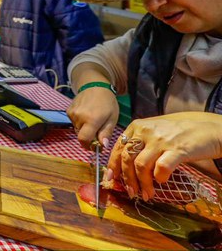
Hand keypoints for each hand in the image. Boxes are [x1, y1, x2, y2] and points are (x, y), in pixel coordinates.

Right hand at [67, 86, 118, 149]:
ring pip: (77, 129)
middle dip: (89, 136)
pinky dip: (79, 122)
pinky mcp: (68, 111)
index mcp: (92, 120)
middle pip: (81, 135)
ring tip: (92, 119)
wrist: (95, 86)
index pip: (83, 140)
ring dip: (84, 128)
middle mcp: (79, 117)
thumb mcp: (112, 119)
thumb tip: (102, 146)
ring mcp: (72, 113)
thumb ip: (106, 133)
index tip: (94, 146)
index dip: (88, 146)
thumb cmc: (107, 103)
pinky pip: (74, 122)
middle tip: (97, 129)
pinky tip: (86, 114)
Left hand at [107, 112, 221, 200]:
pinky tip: (162, 181)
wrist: (207, 128)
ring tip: (147, 194)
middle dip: (127, 179)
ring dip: (142, 184)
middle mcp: (146, 131)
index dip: (113, 166)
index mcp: (137, 126)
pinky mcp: (177, 149)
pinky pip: (161, 168)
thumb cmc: (179, 132)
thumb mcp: (154, 131)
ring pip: (140, 165)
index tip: (112, 180)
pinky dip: (159, 178)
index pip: (118, 148)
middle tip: (132, 192)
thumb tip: (123, 167)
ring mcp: (161, 140)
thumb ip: (139, 143)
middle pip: (127, 158)